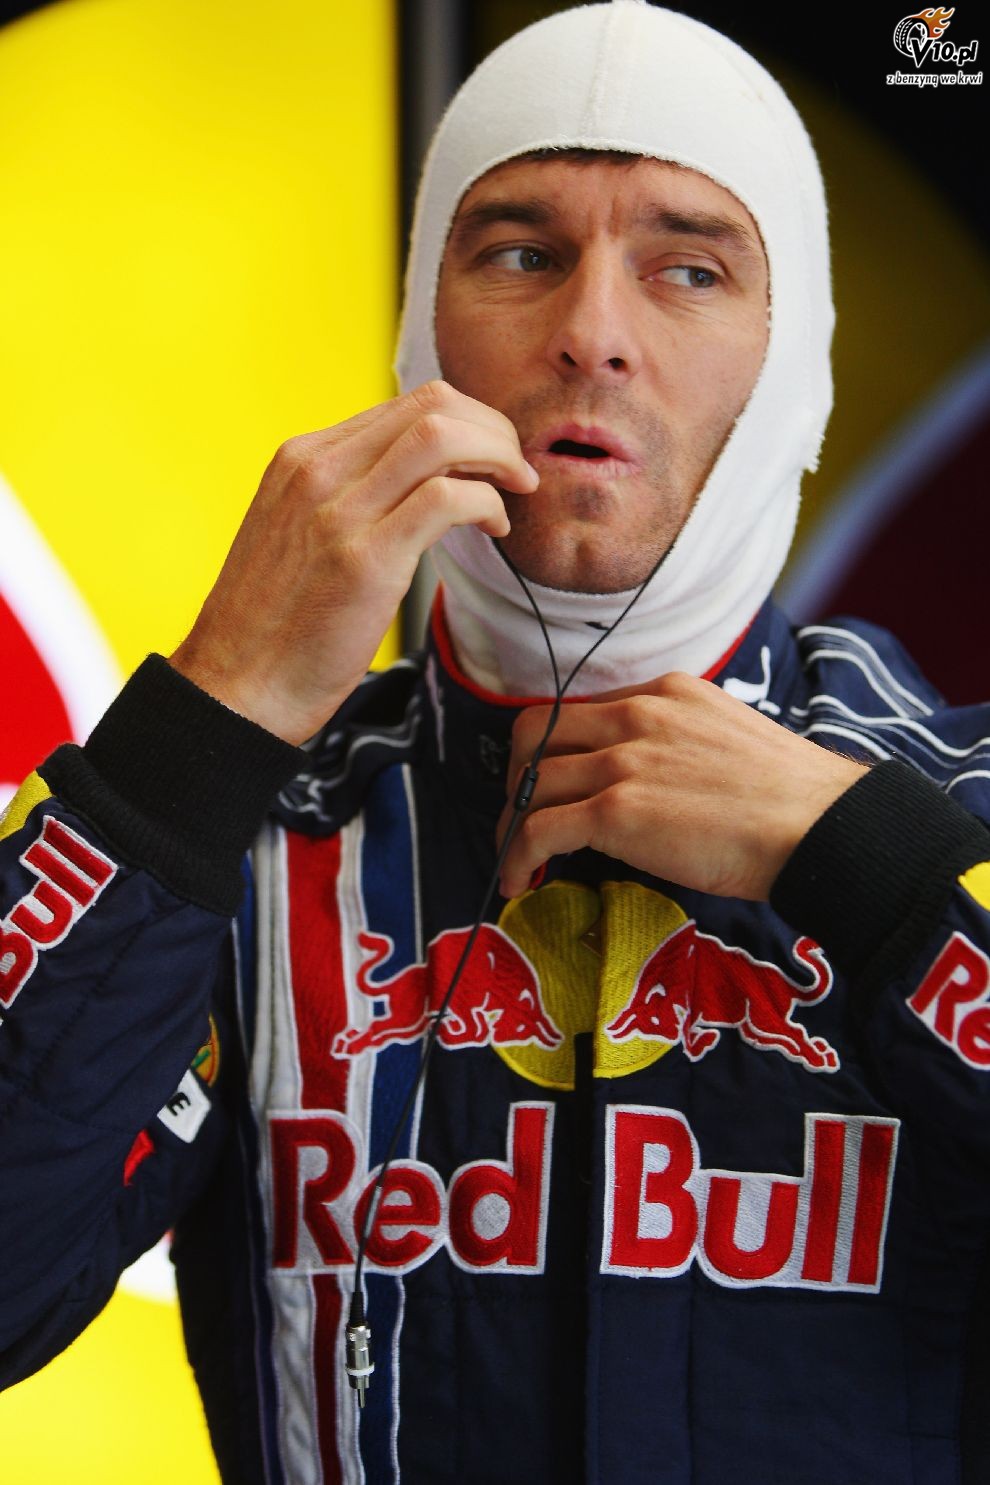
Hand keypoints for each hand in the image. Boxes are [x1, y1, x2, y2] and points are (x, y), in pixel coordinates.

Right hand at [169, 381, 537, 743]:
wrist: (236, 686)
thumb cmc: (273, 625)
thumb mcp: (298, 533)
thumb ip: (348, 497)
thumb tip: (420, 483)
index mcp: (301, 459)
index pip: (405, 404)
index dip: (466, 421)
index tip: (490, 456)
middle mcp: (318, 471)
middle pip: (431, 405)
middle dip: (493, 429)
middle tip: (515, 470)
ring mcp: (339, 512)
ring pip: (442, 437)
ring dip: (499, 457)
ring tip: (514, 491)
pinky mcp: (365, 560)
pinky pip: (448, 499)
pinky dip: (488, 505)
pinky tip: (494, 529)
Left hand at [496, 671, 867, 900]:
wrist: (820, 825)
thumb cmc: (792, 798)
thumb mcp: (729, 739)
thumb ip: (680, 745)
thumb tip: (653, 785)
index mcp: (665, 693)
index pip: (581, 710)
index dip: (555, 750)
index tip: (555, 784)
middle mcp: (636, 714)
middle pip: (536, 732)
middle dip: (519, 776)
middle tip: (525, 815)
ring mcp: (624, 759)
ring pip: (530, 780)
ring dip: (512, 823)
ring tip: (517, 858)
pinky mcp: (617, 810)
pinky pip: (537, 828)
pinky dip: (516, 855)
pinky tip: (520, 880)